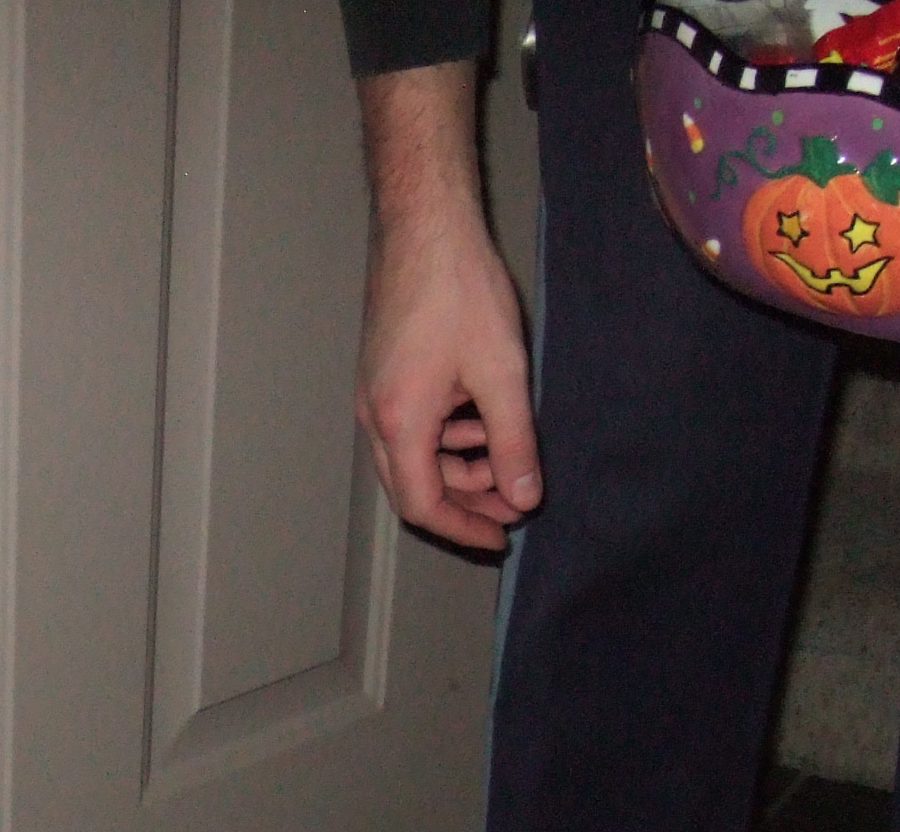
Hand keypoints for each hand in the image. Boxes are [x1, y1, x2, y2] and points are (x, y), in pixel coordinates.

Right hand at [356, 65, 538, 551]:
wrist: (423, 225)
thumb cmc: (458, 290)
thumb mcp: (500, 373)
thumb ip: (513, 442)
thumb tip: (525, 496)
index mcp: (400, 423)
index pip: (423, 505)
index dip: (464, 530)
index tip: (503, 537)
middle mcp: (375, 416)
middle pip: (413, 487)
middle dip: (466, 502)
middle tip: (515, 504)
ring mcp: (374, 393)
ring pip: (413, 457)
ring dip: (459, 467)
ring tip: (506, 458)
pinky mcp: (383, 373)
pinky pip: (411, 426)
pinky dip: (447, 437)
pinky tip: (482, 417)